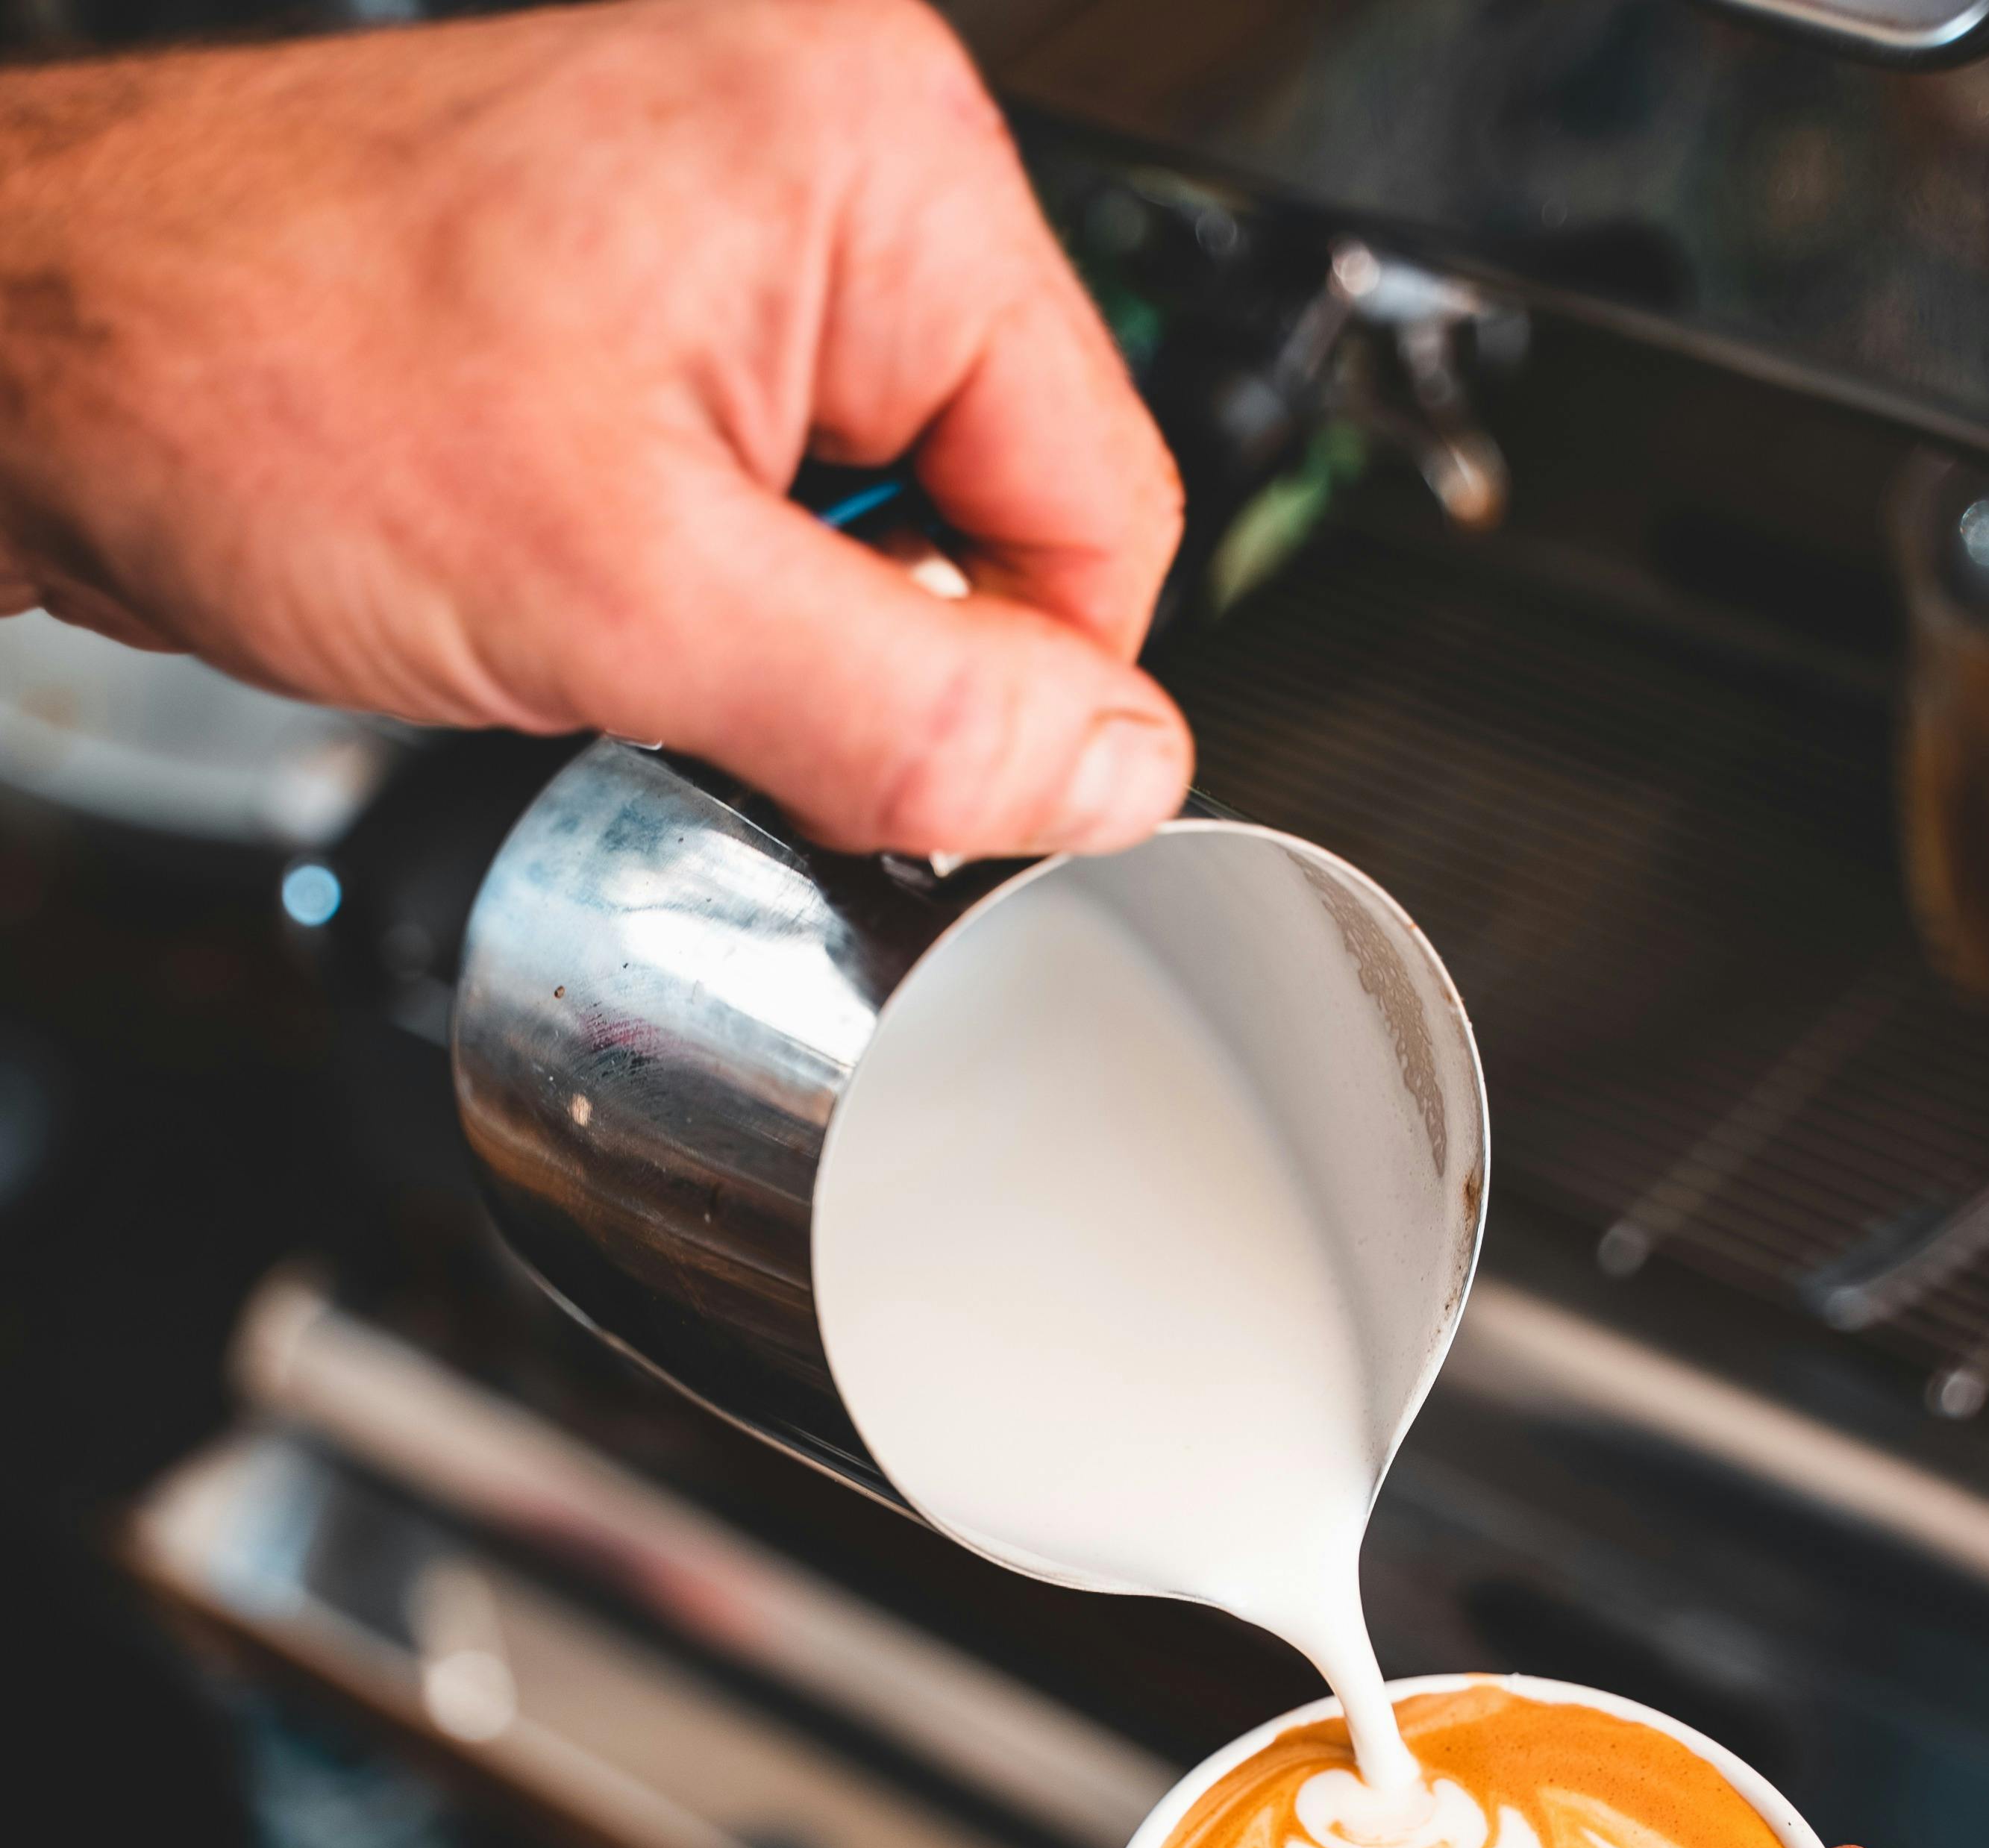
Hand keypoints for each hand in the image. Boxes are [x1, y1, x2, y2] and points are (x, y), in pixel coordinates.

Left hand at [0, 0, 1189, 858]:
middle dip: (891, 653)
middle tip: (715, 683)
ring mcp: (739, 216)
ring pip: (894, 517)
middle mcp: (828, 148)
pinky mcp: (657, 293)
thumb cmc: (250, 377)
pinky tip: (608, 587)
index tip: (917, 788)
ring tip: (625, 614)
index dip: (1028, 691)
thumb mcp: (626, 597)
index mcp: (878, 157)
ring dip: (794, 629)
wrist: (22, 349)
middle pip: (1010, 505)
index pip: (1103, 498)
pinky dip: (723, 586)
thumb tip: (1110, 778)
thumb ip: (910, 707)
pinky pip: (784, 489)